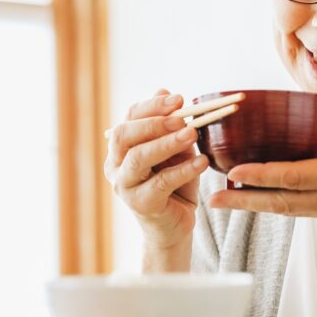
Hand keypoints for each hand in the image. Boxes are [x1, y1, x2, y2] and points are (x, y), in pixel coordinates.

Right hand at [104, 89, 209, 250]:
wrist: (174, 226)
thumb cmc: (174, 184)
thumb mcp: (175, 150)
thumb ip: (170, 125)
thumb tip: (165, 90)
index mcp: (121, 147)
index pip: (129, 118)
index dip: (152, 106)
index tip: (179, 99)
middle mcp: (115, 165)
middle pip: (124, 135)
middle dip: (154, 122)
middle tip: (182, 118)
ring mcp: (124, 186)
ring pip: (138, 158)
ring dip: (166, 143)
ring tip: (192, 134)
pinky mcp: (140, 204)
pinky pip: (160, 183)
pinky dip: (183, 170)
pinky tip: (201, 162)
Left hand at [208, 78, 316, 247]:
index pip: (296, 177)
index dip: (263, 175)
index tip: (235, 172)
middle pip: (279, 202)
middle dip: (243, 201)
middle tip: (211, 199)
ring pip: (284, 209)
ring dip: (252, 205)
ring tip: (222, 200)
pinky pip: (295, 210)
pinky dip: (272, 204)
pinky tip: (255, 197)